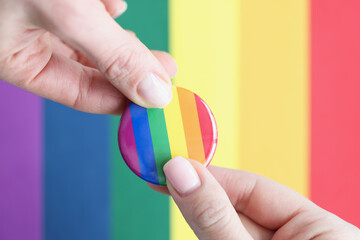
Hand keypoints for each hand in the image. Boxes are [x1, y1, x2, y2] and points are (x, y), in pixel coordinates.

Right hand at [0, 0, 175, 113]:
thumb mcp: (63, 10)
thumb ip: (111, 53)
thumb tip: (154, 93)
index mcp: (20, 60)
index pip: (83, 94)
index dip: (124, 99)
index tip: (158, 97)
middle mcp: (33, 40)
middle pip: (94, 66)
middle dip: (129, 64)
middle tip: (166, 66)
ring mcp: (46, 15)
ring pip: (96, 37)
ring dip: (119, 33)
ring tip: (125, 21)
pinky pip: (92, 9)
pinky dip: (107, 6)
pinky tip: (111, 2)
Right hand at [150, 157, 359, 239]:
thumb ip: (217, 217)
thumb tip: (180, 171)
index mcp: (322, 230)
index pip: (254, 187)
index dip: (209, 175)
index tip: (169, 165)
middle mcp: (302, 238)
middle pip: (240, 207)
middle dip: (199, 195)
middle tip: (157, 176)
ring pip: (230, 228)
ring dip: (198, 216)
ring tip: (164, 190)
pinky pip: (228, 239)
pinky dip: (207, 232)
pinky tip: (187, 213)